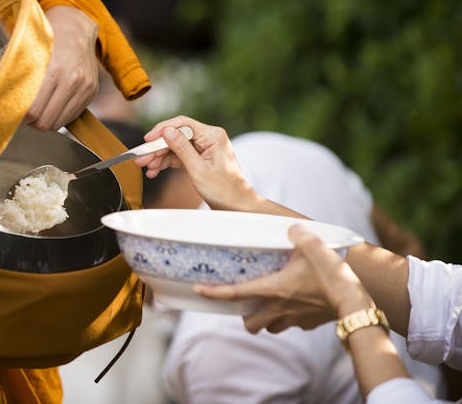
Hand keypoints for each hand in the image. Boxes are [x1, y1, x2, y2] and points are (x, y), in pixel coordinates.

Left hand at [26, 5, 99, 129]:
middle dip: (32, 121)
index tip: (15, 112)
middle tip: (26, 114)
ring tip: (39, 110)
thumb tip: (6, 103)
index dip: (21, 116)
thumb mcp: (30, 53)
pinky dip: (59, 116)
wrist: (76, 28)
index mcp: (54, 69)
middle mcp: (72, 80)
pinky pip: (71, 117)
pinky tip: (53, 104)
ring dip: (46, 121)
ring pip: (58, 123)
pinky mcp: (91, 92)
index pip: (33, 110)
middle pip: (45, 121)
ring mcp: (84, 87)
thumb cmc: (48, 39)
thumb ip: (21, 78)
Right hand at [134, 116, 259, 210]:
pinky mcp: (199, 158)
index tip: (148, 140)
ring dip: (159, 157)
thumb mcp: (198, 169)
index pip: (182, 124)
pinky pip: (178, 156)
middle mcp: (208, 138)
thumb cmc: (223, 190)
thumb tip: (167, 132)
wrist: (235, 205)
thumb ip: (181, 149)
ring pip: (174, 147)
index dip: (162, 130)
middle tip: (141, 158)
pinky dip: (166, 163)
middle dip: (157, 148)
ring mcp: (203, 148)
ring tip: (146, 167)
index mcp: (212, 136)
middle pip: (176, 136)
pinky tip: (155, 170)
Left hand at [195, 225, 375, 333]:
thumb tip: (291, 228)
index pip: (235, 294)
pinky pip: (290, 324)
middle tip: (246, 301)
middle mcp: (278, 308)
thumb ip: (297, 233)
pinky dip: (287, 317)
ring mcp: (294, 319)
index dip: (213, 292)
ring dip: (265, 318)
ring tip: (268, 302)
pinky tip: (295, 302)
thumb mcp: (313, 245)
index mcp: (272, 289)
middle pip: (250, 324)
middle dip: (244, 316)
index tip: (198, 290)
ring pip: (269, 327)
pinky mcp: (309, 323)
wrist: (358, 303)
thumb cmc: (332, 274)